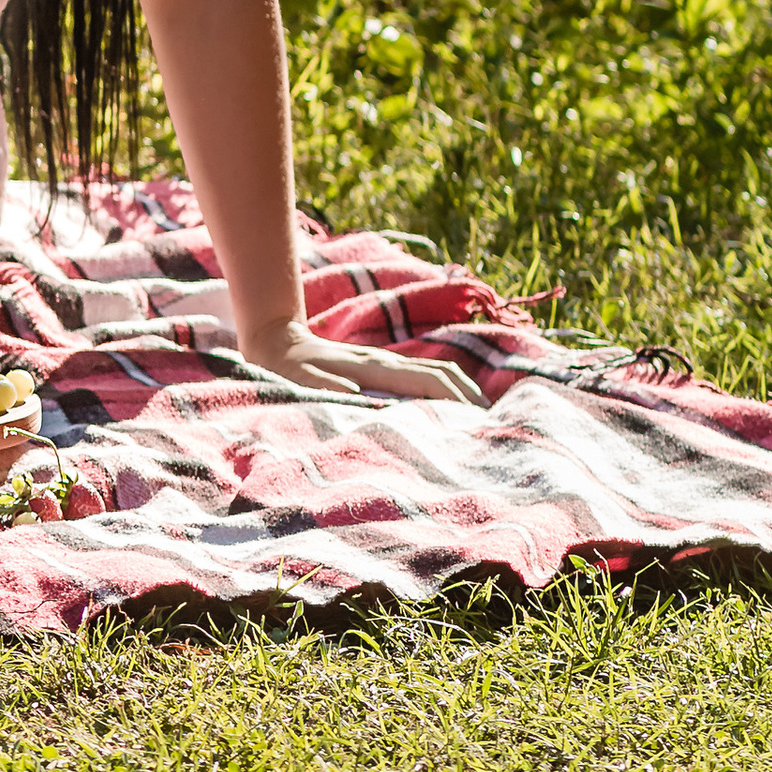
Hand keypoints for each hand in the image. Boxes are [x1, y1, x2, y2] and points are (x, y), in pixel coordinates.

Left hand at [234, 319, 485, 407]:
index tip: (479, 424)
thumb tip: (364, 403)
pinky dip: (446, 391)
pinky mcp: (381, 368)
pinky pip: (423, 377)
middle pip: (442, 375)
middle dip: (471, 399)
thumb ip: (331, 392)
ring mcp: (386, 362)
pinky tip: (454, 411)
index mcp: (374, 368)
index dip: (456, 402)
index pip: (429, 383)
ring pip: (437, 373)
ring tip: (485, 423)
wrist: (275, 342)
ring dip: (463, 394)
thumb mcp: (303, 386)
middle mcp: (387, 361)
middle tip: (497, 429)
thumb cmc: (287, 372)